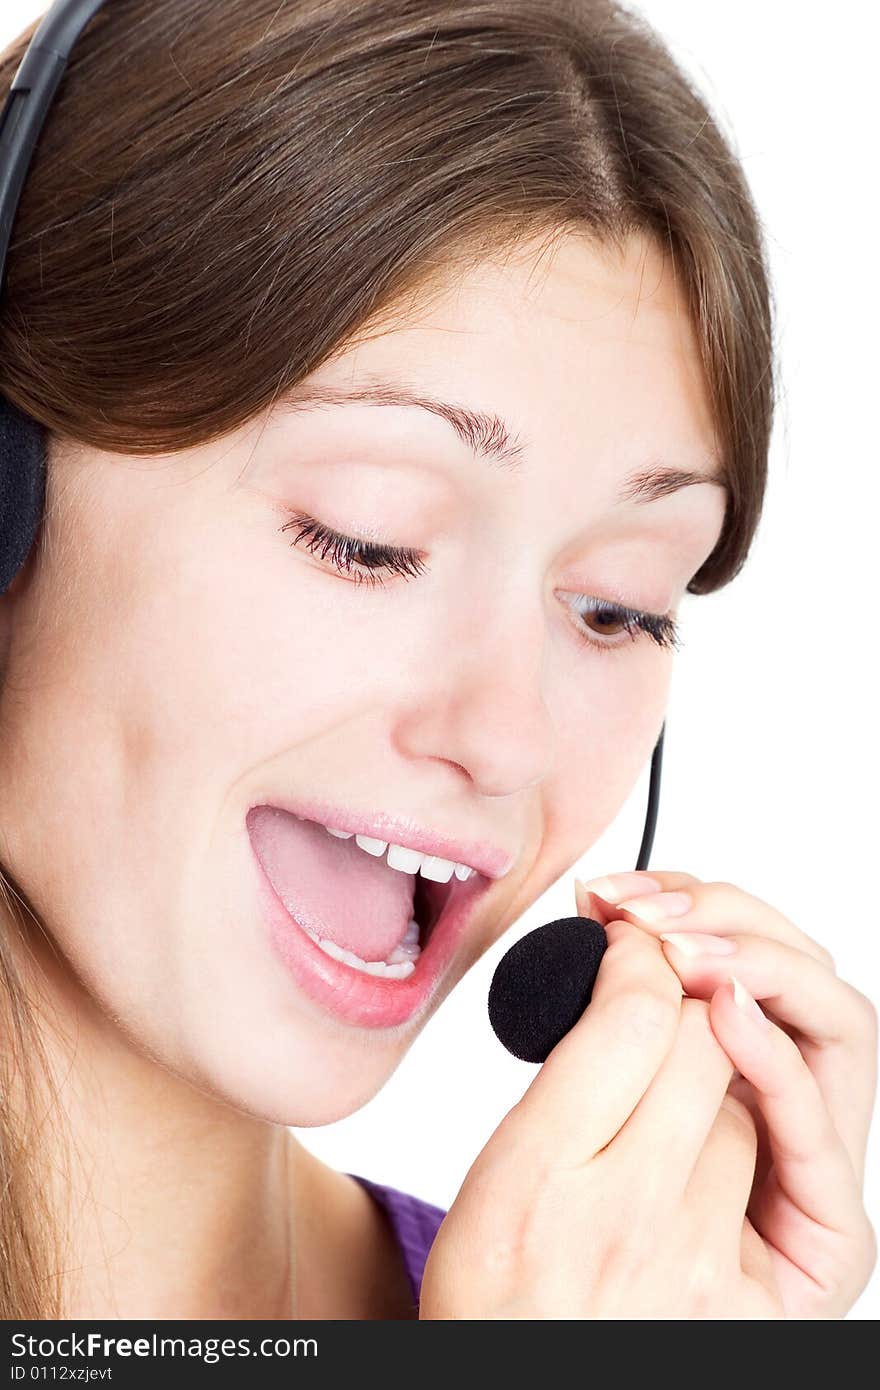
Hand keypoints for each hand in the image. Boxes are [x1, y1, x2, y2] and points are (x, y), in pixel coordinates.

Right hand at [420, 913, 784, 1318]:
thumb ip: (564, 1077)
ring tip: (669, 1095)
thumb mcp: (497, 1172)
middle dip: (683, 1001)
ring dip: (715, 1081)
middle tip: (658, 992)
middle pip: (702, 1045)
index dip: (638, 957)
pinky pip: (772, 1171)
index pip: (633, 1019)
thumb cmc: (502, 1290)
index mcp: (539, 1183)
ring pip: (740, 1104)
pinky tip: (716, 1135)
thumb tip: (626, 985)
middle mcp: (628, 1223)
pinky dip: (746, 1139)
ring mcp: (700, 1265)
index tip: (627, 941)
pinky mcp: (751, 1299)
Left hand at [574, 870, 877, 1317]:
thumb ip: (607, 1029)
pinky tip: (728, 1013)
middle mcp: (790, 1111)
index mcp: (737, 1071)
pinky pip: (818, 1136)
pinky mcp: (831, 1241)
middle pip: (798, 973)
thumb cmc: (553, 1247)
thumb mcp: (565, 1117)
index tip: (613, 892)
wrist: (556, 1361)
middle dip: (724, 917)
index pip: (745, 953)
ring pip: (835, 1026)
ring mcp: (815, 1171)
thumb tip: (601, 922)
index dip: (690, 904)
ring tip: (681, 949)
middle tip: (640, 909)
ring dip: (759, 966)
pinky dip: (778, 1062)